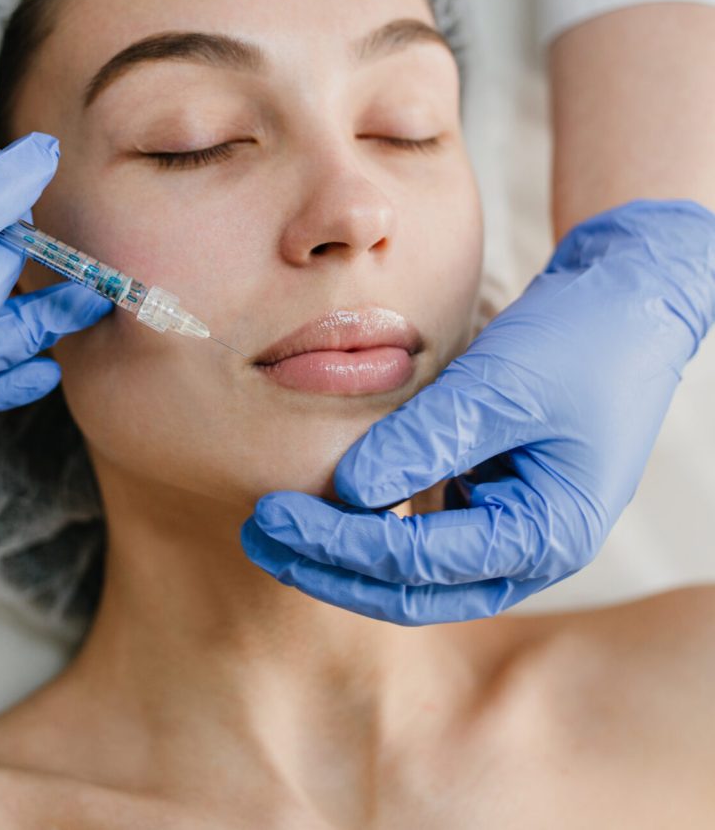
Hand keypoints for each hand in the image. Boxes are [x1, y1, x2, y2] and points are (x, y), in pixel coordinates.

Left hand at [241, 199, 714, 624]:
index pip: (420, 564)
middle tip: (258, 535)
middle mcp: (531, 548)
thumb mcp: (500, 386)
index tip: (273, 514)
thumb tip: (348, 492)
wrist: (630, 299)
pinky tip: (327, 505)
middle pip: (413, 589)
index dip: (337, 545)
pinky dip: (375, 524)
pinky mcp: (495, 495)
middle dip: (330, 567)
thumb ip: (425, 442)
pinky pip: (425, 530)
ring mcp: (513, 526)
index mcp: (547, 536)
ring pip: (415, 570)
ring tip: (276, 528)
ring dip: (346, 554)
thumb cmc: (581, 339)